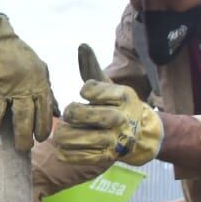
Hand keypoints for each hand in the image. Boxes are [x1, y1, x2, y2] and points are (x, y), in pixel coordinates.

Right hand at [0, 15, 53, 151]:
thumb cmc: (17, 54)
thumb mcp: (40, 69)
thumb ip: (47, 91)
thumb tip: (55, 113)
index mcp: (37, 83)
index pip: (43, 112)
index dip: (43, 128)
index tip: (40, 138)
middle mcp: (19, 89)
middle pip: (22, 119)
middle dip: (23, 137)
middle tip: (22, 147)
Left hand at [54, 44, 161, 165]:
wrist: (139, 134)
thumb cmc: (115, 104)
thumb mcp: (107, 84)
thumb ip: (91, 67)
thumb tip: (82, 45)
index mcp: (124, 96)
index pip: (93, 89)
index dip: (86, 90)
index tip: (84, 92)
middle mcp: (121, 117)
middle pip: (85, 114)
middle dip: (71, 113)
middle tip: (68, 114)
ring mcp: (115, 139)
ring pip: (83, 137)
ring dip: (65, 135)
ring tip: (61, 132)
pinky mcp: (108, 156)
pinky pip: (84, 157)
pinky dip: (68, 153)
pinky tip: (61, 148)